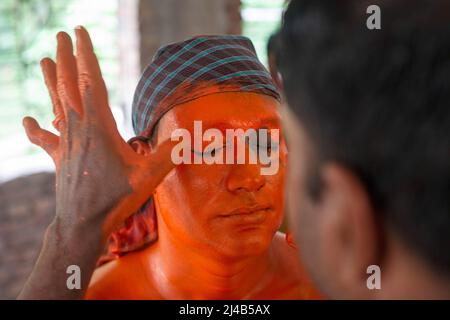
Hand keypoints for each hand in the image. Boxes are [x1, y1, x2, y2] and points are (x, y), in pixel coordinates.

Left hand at [23, 26, 174, 242]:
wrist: (83, 223)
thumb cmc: (116, 198)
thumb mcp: (150, 175)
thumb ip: (170, 152)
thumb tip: (191, 136)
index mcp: (99, 126)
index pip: (92, 82)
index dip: (86, 55)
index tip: (80, 33)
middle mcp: (79, 129)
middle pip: (69, 85)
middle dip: (66, 57)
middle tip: (62, 35)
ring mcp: (66, 142)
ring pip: (56, 104)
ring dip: (51, 80)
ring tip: (45, 60)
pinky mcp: (60, 158)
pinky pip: (46, 138)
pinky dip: (37, 127)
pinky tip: (30, 119)